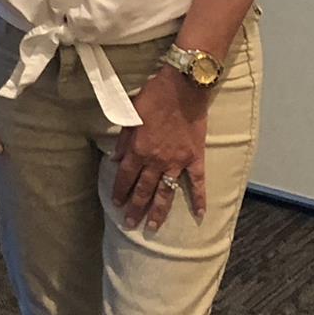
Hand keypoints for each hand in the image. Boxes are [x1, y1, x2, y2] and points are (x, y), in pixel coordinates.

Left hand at [110, 69, 207, 231]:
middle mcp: (156, 160)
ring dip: (158, 211)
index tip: (116, 204)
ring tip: (152, 226)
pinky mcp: (195, 158)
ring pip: (166, 192)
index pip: (125, 177)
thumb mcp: (131, 115)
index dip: (120, 191)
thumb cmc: (154, 96)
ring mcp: (177, 162)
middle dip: (135, 208)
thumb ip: (123, 139)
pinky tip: (199, 215)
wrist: (184, 88)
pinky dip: (199, 199)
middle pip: (143, 190)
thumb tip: (114, 159)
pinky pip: (198, 183)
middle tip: (130, 223)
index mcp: (138, 149)